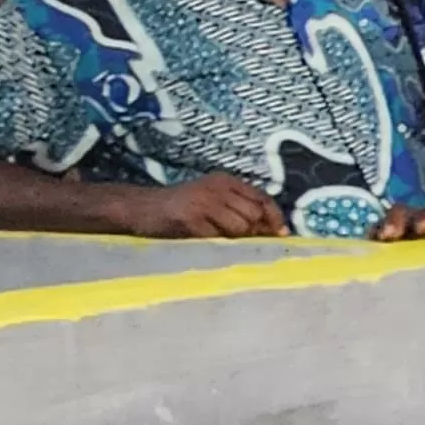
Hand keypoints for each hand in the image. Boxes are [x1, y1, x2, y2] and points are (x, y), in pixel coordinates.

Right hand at [123, 174, 288, 238]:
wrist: (142, 208)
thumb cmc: (182, 209)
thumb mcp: (214, 201)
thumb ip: (240, 209)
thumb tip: (274, 231)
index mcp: (226, 181)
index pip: (262, 197)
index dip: (274, 216)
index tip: (281, 233)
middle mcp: (217, 187)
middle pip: (253, 214)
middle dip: (252, 231)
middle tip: (238, 239)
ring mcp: (203, 201)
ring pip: (239, 227)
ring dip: (233, 239)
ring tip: (215, 237)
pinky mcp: (190, 218)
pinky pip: (216, 237)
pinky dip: (215, 244)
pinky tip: (202, 241)